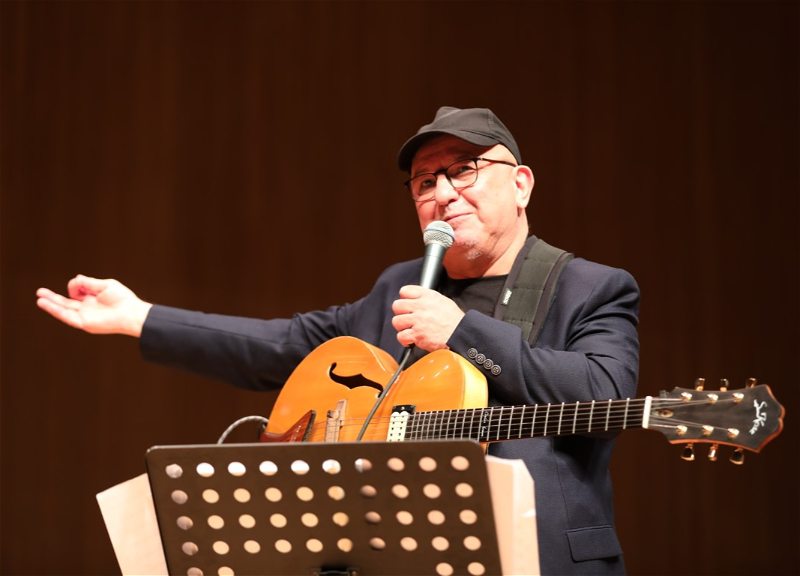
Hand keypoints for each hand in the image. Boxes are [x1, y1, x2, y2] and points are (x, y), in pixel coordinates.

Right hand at [36, 275, 152, 336]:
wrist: (131, 313)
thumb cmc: (123, 299)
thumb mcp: (105, 285)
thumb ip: (89, 283)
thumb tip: (77, 278)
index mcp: (93, 298)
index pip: (76, 291)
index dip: (76, 284)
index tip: (83, 283)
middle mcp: (87, 308)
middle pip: (66, 302)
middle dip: (53, 297)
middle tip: (40, 292)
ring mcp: (85, 316)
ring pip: (64, 310)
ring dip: (51, 304)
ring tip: (39, 298)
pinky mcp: (85, 323)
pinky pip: (67, 317)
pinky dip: (56, 311)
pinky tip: (46, 305)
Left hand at [391, 285, 464, 351]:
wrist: (460, 334)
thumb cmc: (454, 320)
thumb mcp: (443, 301)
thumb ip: (427, 299)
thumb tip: (416, 300)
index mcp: (427, 296)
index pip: (404, 291)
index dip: (404, 299)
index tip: (408, 306)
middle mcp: (421, 306)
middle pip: (397, 306)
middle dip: (401, 313)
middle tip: (408, 319)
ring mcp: (418, 321)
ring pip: (396, 321)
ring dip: (402, 327)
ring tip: (410, 330)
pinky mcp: (417, 335)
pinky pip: (401, 336)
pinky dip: (404, 340)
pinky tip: (411, 340)